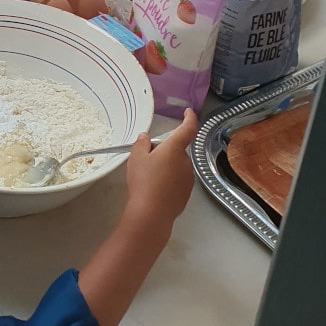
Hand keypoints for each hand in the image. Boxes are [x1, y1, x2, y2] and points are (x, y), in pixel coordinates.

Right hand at [123, 108, 196, 231]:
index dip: (189, 118)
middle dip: (165, 151)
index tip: (188, 112)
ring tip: (149, 177)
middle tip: (147, 159)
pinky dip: (169, 180)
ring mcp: (188, 178)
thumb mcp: (136, 158)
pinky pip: (178, 180)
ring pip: (177, 166)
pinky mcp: (186, 193)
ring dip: (167, 166)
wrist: (151, 213)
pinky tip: (155, 189)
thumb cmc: (143, 181)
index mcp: (175, 149)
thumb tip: (145, 138)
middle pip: (177, 150)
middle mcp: (185, 161)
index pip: (188, 128)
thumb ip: (141, 144)